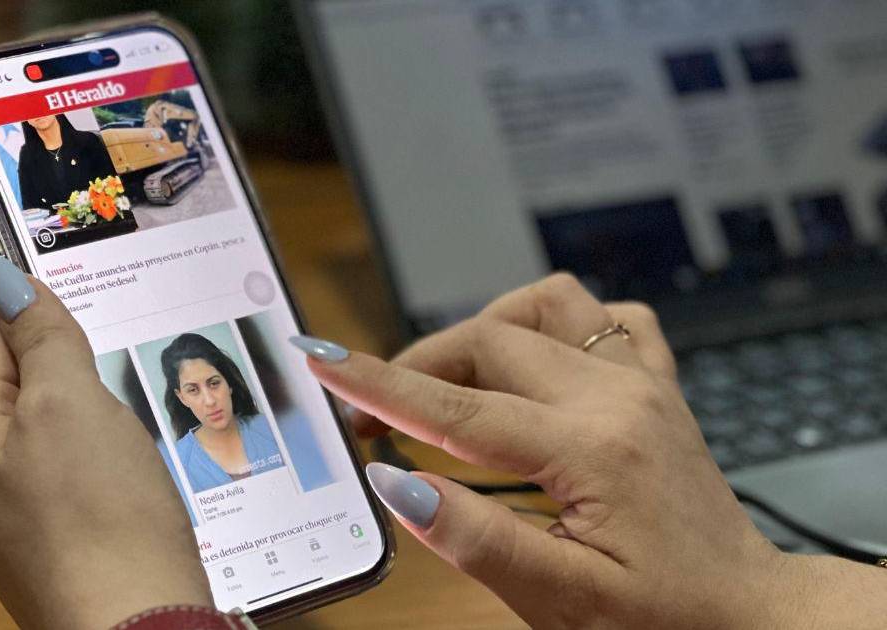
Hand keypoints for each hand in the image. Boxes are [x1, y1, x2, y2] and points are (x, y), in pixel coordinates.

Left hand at [0, 254, 209, 628]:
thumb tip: (3, 276)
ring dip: (90, 413)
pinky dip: (101, 463)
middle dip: (67, 360)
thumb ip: (40, 337)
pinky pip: (71, 480)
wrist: (133, 627)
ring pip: (49, 434)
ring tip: (133, 411)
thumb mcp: (69, 402)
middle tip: (122, 346)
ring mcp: (13, 517)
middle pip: (18, 384)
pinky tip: (133, 475)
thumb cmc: (100, 517)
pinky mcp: (54, 547)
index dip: (33, 303)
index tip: (84, 283)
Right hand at [295, 274, 886, 628]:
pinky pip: (603, 315)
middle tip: (374, 420)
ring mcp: (640, 381)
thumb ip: (473, 537)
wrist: (748, 612)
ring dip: (481, 332)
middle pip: (486, 342)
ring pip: (541, 305)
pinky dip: (552, 324)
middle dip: (415, 369)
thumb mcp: (560, 598)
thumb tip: (397, 484)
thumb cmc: (666, 617)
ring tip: (449, 386)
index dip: (377, 383)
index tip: (320, 357)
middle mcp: (617, 396)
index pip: (454, 407)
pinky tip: (531, 363)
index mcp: (591, 448)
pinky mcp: (654, 384)